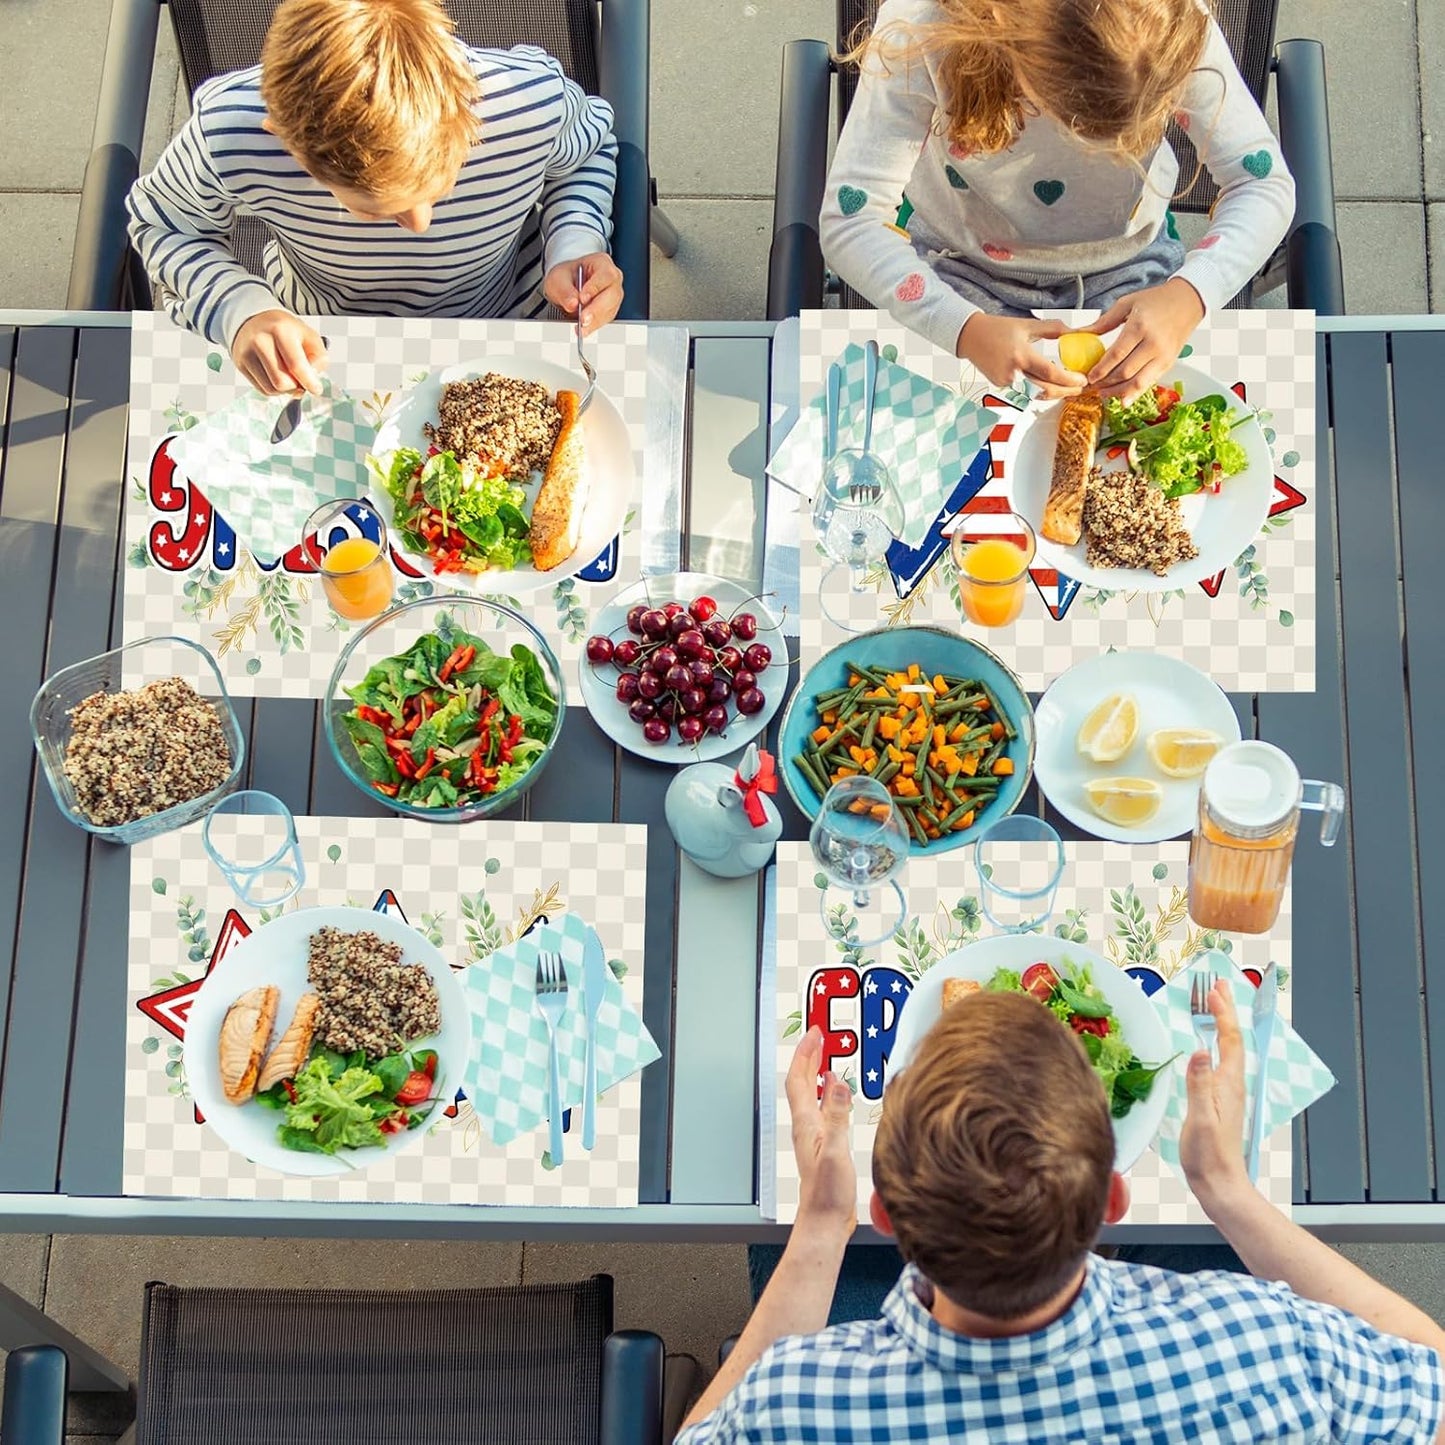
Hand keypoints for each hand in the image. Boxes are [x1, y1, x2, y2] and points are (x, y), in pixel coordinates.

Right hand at [231, 310, 326, 396]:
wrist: (256, 321)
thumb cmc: (285, 331)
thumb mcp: (309, 336)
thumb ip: (318, 357)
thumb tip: (313, 378)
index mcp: (280, 330)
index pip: (296, 365)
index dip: (309, 382)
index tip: (316, 389)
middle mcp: (260, 341)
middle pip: (281, 382)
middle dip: (296, 387)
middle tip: (301, 381)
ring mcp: (247, 353)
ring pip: (271, 389)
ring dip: (285, 390)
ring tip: (289, 377)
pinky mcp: (240, 364)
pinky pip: (262, 389)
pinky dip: (274, 389)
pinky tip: (277, 376)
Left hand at [543, 252, 623, 334]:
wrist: (566, 286)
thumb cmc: (566, 277)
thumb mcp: (558, 278)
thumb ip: (564, 290)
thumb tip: (572, 303)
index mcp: (602, 263)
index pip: (605, 275)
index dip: (595, 288)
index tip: (582, 299)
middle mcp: (611, 280)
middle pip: (612, 295)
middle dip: (596, 309)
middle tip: (583, 319)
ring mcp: (612, 296)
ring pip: (610, 309)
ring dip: (596, 321)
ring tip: (582, 328)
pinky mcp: (609, 310)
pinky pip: (605, 319)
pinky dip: (594, 326)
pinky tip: (585, 330)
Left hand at [786, 1026, 857, 1236]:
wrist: (825, 1222)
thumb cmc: (827, 1194)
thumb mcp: (836, 1151)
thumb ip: (837, 1116)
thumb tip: (839, 1082)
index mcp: (806, 1123)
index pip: (799, 1079)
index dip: (805, 1054)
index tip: (814, 1033)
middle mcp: (806, 1126)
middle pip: (802, 1082)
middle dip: (810, 1056)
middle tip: (820, 1036)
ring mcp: (813, 1135)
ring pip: (811, 1094)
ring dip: (817, 1072)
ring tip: (827, 1057)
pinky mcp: (823, 1144)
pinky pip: (822, 1107)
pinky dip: (829, 1092)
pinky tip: (838, 1094)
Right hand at [956, 313, 1087, 399]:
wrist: (970, 336)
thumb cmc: (998, 328)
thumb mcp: (1027, 325)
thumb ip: (1052, 329)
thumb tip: (1074, 331)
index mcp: (1022, 355)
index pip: (1051, 374)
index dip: (1069, 380)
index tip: (1083, 381)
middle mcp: (1013, 372)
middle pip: (1045, 390)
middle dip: (1065, 391)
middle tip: (1079, 388)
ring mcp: (1006, 381)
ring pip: (1035, 391)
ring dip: (1052, 390)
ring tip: (1065, 386)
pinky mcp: (1001, 386)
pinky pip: (1023, 388)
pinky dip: (1035, 386)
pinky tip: (1041, 380)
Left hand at [1084, 278, 1204, 402]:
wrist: (1188, 300)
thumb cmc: (1157, 300)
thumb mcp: (1127, 303)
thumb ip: (1104, 322)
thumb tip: (1080, 333)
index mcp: (1140, 326)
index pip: (1116, 355)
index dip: (1101, 369)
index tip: (1089, 377)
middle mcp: (1153, 343)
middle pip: (1125, 372)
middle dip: (1106, 383)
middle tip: (1092, 387)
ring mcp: (1163, 355)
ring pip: (1138, 382)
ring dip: (1118, 392)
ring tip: (1104, 394)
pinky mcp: (1169, 363)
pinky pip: (1150, 383)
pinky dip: (1135, 394)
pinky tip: (1123, 400)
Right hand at [1179, 980, 1252, 1210]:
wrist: (1219, 1184)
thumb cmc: (1209, 1155)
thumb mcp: (1201, 1118)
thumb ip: (1200, 1084)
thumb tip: (1202, 1049)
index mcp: (1228, 1084)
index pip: (1229, 1040)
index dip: (1223, 1014)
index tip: (1215, 991)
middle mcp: (1231, 1084)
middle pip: (1232, 1040)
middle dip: (1226, 1011)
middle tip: (1220, 986)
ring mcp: (1226, 1093)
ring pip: (1227, 1049)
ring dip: (1221, 1024)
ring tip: (1214, 1006)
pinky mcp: (1219, 1101)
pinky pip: (1219, 1061)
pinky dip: (1215, 1043)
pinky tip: (1207, 1045)